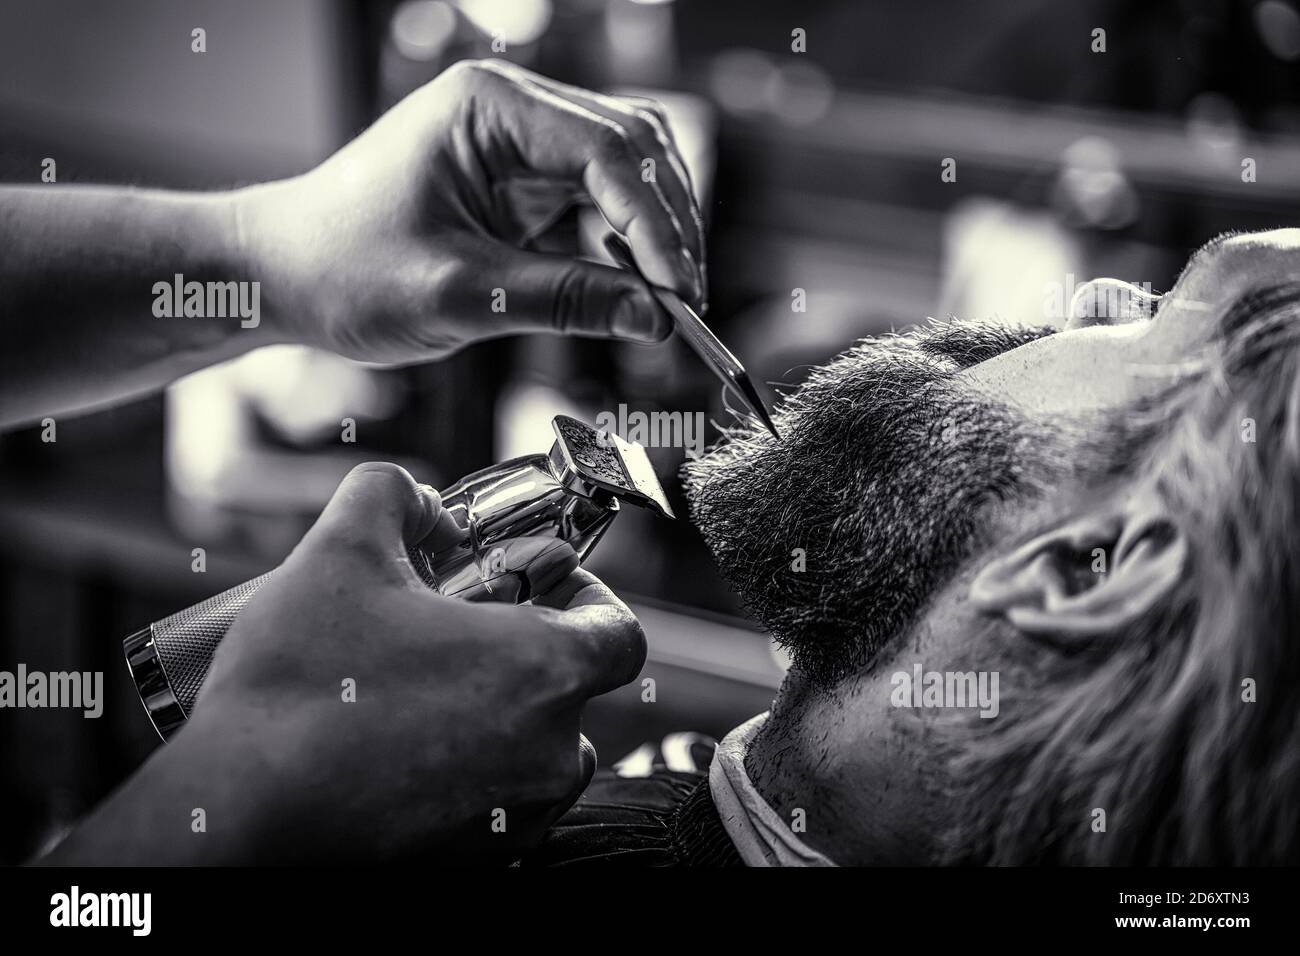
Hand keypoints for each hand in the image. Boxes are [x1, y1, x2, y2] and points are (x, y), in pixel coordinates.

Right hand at [44, 462, 644, 863]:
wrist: (234, 814)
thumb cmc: (297, 687)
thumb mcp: (339, 550)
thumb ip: (391, 494)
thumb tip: (415, 497)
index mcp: (543, 672)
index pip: (623, 634)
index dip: (590, 598)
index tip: (545, 587)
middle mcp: (547, 752)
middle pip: (577, 693)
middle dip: (529, 655)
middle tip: (463, 632)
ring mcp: (513, 816)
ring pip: (541, 755)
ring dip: (504, 718)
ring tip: (427, 690)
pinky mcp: (472, 859)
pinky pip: (500, 805)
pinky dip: (472, 773)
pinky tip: (404, 747)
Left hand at [237, 59, 705, 363]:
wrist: (283, 276)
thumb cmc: (344, 269)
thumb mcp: (458, 294)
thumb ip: (564, 301)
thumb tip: (654, 319)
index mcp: (489, 105)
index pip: (608, 152)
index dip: (656, 226)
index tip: (681, 292)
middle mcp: (513, 111)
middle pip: (633, 151)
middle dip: (668, 227)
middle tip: (688, 304)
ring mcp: (520, 146)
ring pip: (625, 178)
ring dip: (654, 238)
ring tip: (672, 306)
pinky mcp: (522, 187)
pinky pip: (596, 211)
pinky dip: (624, 253)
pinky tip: (636, 296)